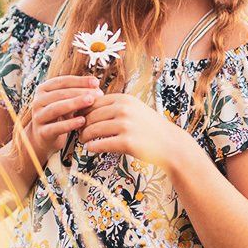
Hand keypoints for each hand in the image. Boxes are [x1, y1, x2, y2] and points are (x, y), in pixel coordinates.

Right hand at [23, 75, 102, 163]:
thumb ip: (78, 93)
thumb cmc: (59, 116)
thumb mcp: (66, 102)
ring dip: (74, 104)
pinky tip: (82, 120)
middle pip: (60, 94)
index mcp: (44, 89)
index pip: (62, 81)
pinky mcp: (42, 132)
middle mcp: (38, 101)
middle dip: (80, 92)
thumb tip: (97, 87)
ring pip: (56, 108)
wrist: (44, 138)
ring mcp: (38, 117)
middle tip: (97, 93)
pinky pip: (56, 127)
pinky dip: (69, 124)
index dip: (80, 81)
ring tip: (90, 102)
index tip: (96, 82)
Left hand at [77, 92, 192, 169]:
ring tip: (83, 140)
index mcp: (124, 99)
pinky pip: (100, 144)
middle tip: (78, 131)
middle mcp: (124, 109)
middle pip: (91, 116)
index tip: (79, 118)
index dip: (83, 111)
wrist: (169, 143)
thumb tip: (89, 108)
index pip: (94, 102)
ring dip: (84, 136)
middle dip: (82, 124)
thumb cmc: (149, 128)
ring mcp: (125, 125)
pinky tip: (90, 148)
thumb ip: (115, 106)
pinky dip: (92, 147)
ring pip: (93, 129)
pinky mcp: (126, 142)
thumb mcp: (134, 109)